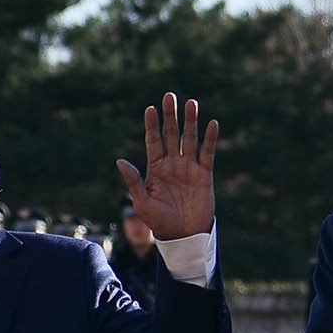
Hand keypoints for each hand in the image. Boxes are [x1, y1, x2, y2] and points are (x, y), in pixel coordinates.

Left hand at [116, 93, 219, 240]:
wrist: (184, 235)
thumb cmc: (160, 222)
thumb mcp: (142, 202)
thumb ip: (134, 181)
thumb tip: (120, 161)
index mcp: (155, 169)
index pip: (153, 141)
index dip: (152, 125)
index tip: (150, 109)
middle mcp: (172, 164)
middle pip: (172, 134)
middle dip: (171, 116)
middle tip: (170, 96)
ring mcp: (189, 168)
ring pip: (190, 139)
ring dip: (191, 122)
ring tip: (192, 103)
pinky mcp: (204, 174)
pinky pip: (207, 153)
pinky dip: (210, 139)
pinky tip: (211, 124)